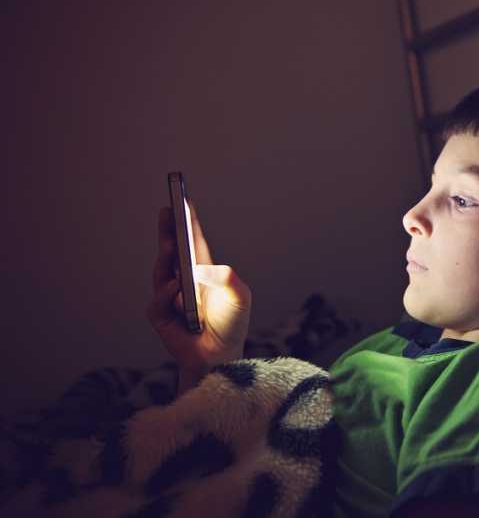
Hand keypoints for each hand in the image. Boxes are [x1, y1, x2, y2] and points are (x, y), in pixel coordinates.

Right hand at [147, 201, 251, 388]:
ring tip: (171, 245)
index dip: (187, 220)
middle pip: (172, 250)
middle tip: (166, 211)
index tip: (182, 199)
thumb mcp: (239, 297)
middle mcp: (184, 280)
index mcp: (204, 271)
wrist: (219, 357)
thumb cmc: (231, 324)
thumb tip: (202, 270)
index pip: (194, 241)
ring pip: (162, 272)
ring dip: (166, 257)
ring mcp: (170, 297)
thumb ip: (228, 279)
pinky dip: (167, 294)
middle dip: (168, 230)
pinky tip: (177, 287)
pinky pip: (159, 301)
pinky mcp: (161, 316)